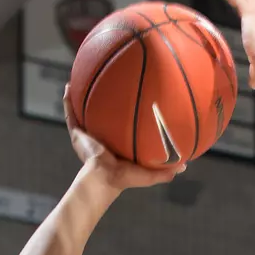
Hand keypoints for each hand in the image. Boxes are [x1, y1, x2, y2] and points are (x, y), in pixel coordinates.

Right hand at [59, 87, 184, 188]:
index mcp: (116, 145)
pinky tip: (68, 86)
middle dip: (104, 100)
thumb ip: (167, 170)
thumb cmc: (125, 179)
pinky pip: (71, 114)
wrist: (103, 179)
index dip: (123, 113)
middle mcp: (101, 137)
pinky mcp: (77, 133)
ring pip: (83, 111)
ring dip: (82, 95)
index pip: (120, 126)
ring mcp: (87, 135)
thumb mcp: (149, 173)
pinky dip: (68, 101)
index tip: (130, 97)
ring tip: (83, 76)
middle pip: (101, 114)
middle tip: (108, 81)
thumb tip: (185, 165)